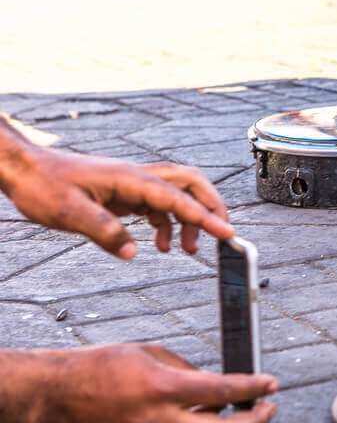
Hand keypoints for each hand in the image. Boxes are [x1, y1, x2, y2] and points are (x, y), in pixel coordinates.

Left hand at [0, 146, 233, 258]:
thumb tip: (132, 253)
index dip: (205, 217)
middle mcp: (138, 177)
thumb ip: (103, 231)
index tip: (227, 233)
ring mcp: (132, 184)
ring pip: (177, 195)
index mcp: (130, 179)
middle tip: (221, 233)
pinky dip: (167, 224)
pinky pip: (157, 206)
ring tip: (188, 250)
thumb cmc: (42, 185)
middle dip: (211, 207)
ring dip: (189, 221)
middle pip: (191, 184)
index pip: (178, 198)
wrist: (23, 170)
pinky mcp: (124, 193)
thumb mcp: (68, 213)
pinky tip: (159, 245)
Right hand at [38, 344, 277, 422]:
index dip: (253, 389)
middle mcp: (159, 419)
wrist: (57, 393)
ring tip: (243, 409)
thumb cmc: (102, 364)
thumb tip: (214, 383)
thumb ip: (187, 369)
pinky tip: (208, 415)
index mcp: (163, 387)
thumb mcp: (151, 353)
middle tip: (268, 409)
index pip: (222, 391)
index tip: (272, 385)